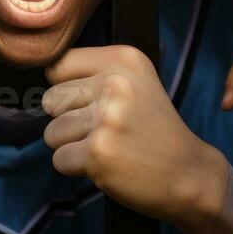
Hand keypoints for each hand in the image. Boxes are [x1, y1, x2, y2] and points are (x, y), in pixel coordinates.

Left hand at [43, 46, 226, 227]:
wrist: (189, 173)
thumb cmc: (153, 131)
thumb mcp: (135, 84)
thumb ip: (93, 75)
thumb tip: (43, 79)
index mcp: (124, 59)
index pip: (58, 65)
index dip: (68, 90)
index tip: (93, 103)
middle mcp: (115, 83)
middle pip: (51, 100)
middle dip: (69, 120)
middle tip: (106, 130)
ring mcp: (106, 118)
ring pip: (52, 132)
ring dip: (73, 147)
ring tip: (109, 147)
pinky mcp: (98, 152)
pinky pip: (59, 159)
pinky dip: (77, 168)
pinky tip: (107, 165)